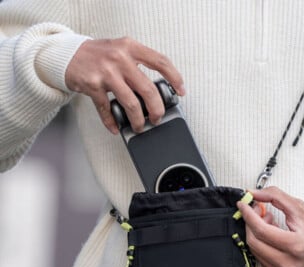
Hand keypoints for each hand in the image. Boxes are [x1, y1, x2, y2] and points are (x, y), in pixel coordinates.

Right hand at [64, 37, 184, 133]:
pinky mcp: (92, 85)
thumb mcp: (121, 49)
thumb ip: (139, 62)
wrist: (66, 54)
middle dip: (157, 109)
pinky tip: (116, 127)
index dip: (175, 78)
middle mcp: (119, 58)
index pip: (160, 62)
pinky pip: (106, 109)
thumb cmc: (98, 54)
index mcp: (130, 47)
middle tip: (158, 117)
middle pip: (148, 89)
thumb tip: (160, 87)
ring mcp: (105, 72)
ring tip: (140, 125)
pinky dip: (112, 121)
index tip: (181, 91)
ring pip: (131, 103)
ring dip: (137, 119)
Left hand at [236, 187, 303, 266]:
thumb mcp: (298, 207)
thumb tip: (251, 193)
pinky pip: (261, 259)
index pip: (262, 230)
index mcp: (296, 245)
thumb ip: (274, 196)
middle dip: (251, 223)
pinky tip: (271, 235)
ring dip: (256, 233)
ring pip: (255, 251)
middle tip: (258, 210)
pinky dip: (261, 244)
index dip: (249, 215)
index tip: (243, 204)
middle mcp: (290, 263)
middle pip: (255, 242)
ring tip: (269, 222)